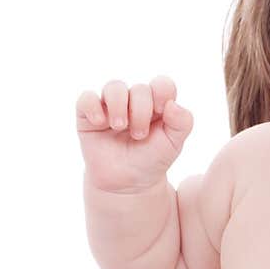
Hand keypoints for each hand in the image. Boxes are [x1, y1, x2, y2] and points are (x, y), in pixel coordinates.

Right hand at [75, 75, 192, 192]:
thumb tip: (173, 104)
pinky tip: (100, 123)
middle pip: (139, 89)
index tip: (161, 113)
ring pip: (113, 87)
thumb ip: (183, 122)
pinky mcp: (89, 115)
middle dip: (141, 112)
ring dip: (119, 106)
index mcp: (157, 104)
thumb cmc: (151, 160)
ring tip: (120, 127)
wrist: (127, 184)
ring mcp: (111, 106)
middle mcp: (134, 101)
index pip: (162, 85)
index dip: (162, 94)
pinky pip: (86, 98)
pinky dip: (93, 107)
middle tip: (140, 136)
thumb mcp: (174, 144)